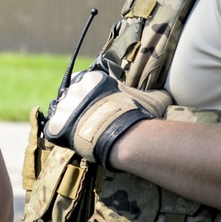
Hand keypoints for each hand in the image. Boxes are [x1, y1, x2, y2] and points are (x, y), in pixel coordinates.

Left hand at [44, 69, 172, 165]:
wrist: (126, 138)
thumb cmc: (140, 117)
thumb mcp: (152, 98)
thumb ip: (153, 92)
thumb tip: (167, 93)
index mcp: (92, 79)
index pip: (84, 81)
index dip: (89, 95)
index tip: (96, 106)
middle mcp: (74, 89)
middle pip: (69, 97)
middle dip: (76, 108)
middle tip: (88, 121)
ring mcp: (63, 107)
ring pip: (60, 113)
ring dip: (67, 121)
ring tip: (81, 133)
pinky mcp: (57, 126)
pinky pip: (53, 131)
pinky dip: (61, 137)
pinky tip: (71, 142)